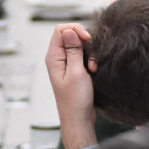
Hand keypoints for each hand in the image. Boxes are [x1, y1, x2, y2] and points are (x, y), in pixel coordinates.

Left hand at [44, 23, 98, 148]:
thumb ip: (73, 50)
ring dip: (90, 53)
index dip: (76, 30)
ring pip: (79, 46)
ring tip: (93, 67)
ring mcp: (66, 64)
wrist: (79, 118)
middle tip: (91, 58)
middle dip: (85, 43)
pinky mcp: (75, 69)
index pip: (61, 30)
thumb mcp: (76, 72)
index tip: (87, 39)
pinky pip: (83, 56)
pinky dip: (91, 61)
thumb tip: (69, 31)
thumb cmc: (76, 100)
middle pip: (71, 36)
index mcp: (54, 57)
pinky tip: (94, 71)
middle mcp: (58, 58)